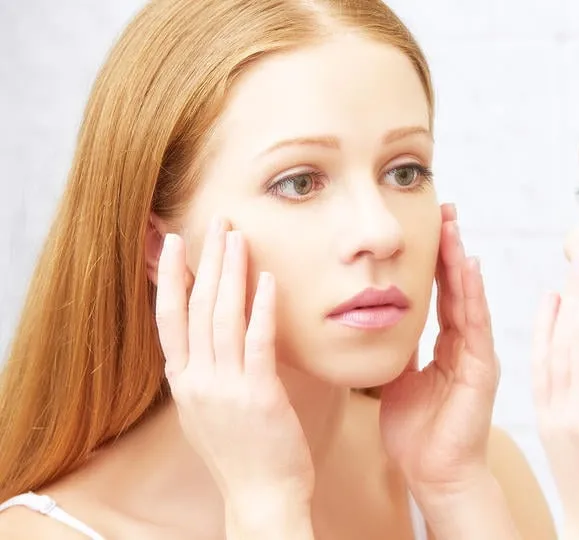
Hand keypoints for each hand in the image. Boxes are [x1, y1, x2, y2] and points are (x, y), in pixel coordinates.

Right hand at [154, 217, 314, 534]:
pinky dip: (260, 308)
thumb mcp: (207, 411)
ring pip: (222, 317)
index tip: (177, 242)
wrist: (260, 497)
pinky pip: (257, 343)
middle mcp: (197, 380)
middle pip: (197, 307)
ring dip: (230, 273)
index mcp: (183, 382)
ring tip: (238, 237)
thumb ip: (201, 375)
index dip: (172, 277)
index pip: (170, 318)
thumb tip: (200, 345)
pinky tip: (267, 280)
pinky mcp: (258, 395)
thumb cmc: (241, 453)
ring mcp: (225, 387)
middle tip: (219, 222)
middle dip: (206, 260)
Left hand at [379, 203, 499, 494]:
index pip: (442, 293)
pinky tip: (468, 267)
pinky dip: (473, 295)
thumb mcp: (398, 380)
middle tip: (444, 209)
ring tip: (453, 226)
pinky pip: (477, 325)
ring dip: (461, 261)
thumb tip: (375, 324)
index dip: (436, 259)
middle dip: (451, 248)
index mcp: (447, 347)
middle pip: (459, 287)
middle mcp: (466, 345)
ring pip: (470, 298)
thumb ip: (396, 351)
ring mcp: (477, 356)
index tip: (429, 225)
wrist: (433, 472)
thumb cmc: (416, 433)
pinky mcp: (482, 369)